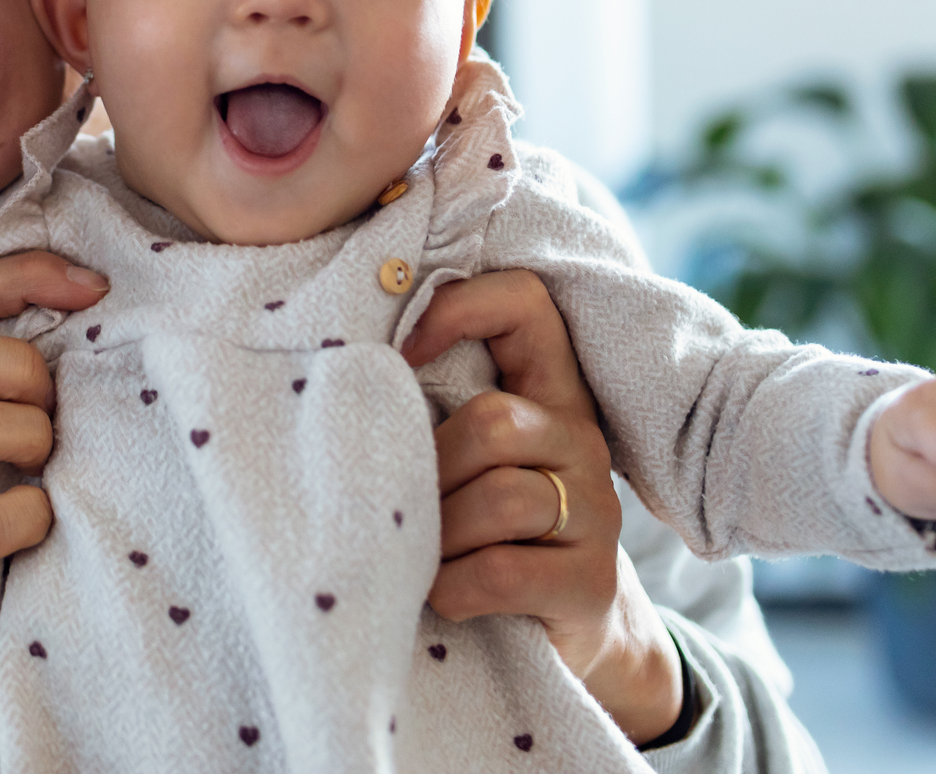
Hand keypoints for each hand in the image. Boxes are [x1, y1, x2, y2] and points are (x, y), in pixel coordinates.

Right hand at [0, 251, 109, 683]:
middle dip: (16, 374)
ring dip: (19, 438)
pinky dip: (24, 520)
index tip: (95, 288)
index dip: (21, 274)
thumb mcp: (25, 428)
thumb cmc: (15, 511)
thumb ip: (45, 372)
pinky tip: (44, 526)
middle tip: (55, 421)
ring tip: (46, 469)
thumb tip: (108, 301)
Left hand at [402, 270, 682, 746]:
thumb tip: (338, 374)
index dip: (461, 309)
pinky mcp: (591, 582)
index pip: (525, 302)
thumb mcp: (463, 460)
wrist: (560, 633)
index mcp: (546, 392)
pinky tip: (442, 594)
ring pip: (500, 498)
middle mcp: (581, 440)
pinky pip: (500, 571)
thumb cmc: (483, 531)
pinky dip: (451, 588)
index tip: (403, 355)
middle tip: (409, 509)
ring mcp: (597, 512)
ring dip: (438, 536)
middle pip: (496, 421)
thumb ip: (431, 410)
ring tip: (423, 555)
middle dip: (433, 471)